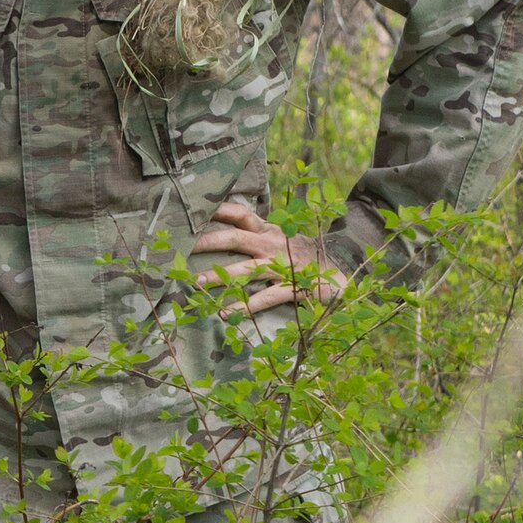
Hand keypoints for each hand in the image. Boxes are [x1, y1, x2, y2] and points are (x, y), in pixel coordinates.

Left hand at [191, 202, 347, 315]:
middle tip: (183, 247)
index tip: (194, 208)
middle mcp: (273, 245)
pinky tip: (226, 313)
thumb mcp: (278, 239)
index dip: (218, 210)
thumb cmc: (299, 255)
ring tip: (197, 283)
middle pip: (237, 238)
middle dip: (209, 241)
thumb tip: (219, 230)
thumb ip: (253, 234)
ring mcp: (283, 266)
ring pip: (246, 269)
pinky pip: (265, 297)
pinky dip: (244, 306)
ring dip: (221, 276)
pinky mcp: (292, 287)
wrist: (339, 272)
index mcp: (268, 230)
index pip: (241, 214)